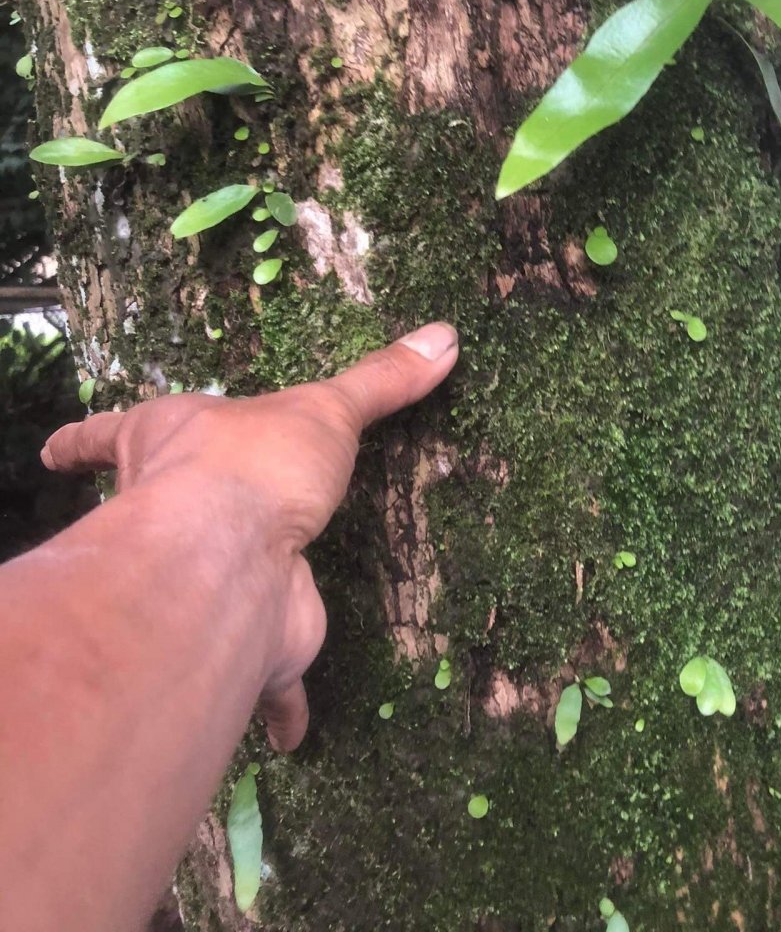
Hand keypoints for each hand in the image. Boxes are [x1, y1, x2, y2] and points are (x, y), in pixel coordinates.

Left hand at [40, 322, 458, 750]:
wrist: (228, 555)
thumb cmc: (253, 461)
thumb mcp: (325, 407)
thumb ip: (380, 380)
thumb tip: (445, 335)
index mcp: (168, 444)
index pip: (109, 436)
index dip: (82, 440)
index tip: (53, 451)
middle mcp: (176, 516)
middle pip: (153, 522)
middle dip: (164, 531)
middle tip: (179, 535)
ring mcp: (205, 584)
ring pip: (203, 602)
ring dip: (221, 612)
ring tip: (239, 617)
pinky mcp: (245, 643)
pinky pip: (264, 683)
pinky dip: (280, 705)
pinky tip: (291, 729)